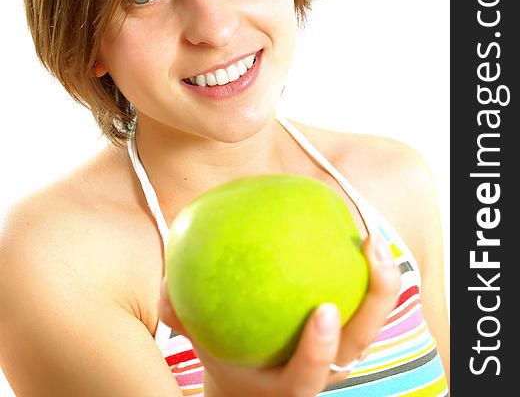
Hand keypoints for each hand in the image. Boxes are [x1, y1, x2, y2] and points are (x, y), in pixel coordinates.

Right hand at [158, 233, 400, 396]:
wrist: (251, 384)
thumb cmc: (223, 356)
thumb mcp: (199, 340)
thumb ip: (182, 314)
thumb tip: (167, 283)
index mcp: (285, 387)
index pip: (306, 379)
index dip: (317, 351)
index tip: (323, 310)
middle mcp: (321, 372)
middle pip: (359, 345)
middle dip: (374, 300)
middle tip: (371, 250)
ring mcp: (339, 354)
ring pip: (371, 323)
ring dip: (381, 282)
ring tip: (373, 237)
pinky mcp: (345, 332)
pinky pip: (361, 302)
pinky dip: (365, 273)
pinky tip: (353, 233)